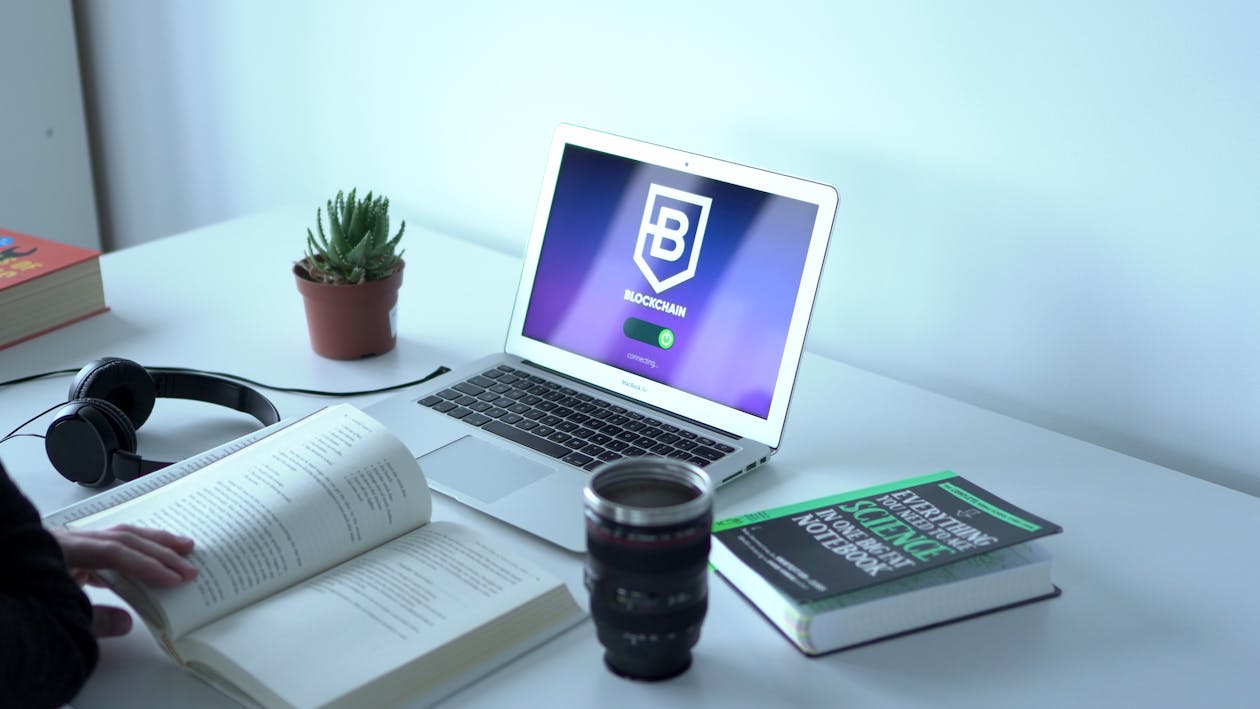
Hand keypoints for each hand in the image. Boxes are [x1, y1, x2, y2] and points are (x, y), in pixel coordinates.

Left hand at [51, 525, 197, 637]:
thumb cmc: (21, 604)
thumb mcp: (56, 617)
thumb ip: (92, 621)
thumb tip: (127, 623)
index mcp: (64, 551)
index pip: (114, 553)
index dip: (146, 565)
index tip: (174, 580)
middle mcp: (69, 540)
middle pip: (122, 538)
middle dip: (160, 551)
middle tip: (190, 565)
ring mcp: (70, 542)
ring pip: (119, 535)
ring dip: (152, 542)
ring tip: (183, 547)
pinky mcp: (72, 550)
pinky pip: (110, 543)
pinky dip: (134, 549)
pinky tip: (148, 558)